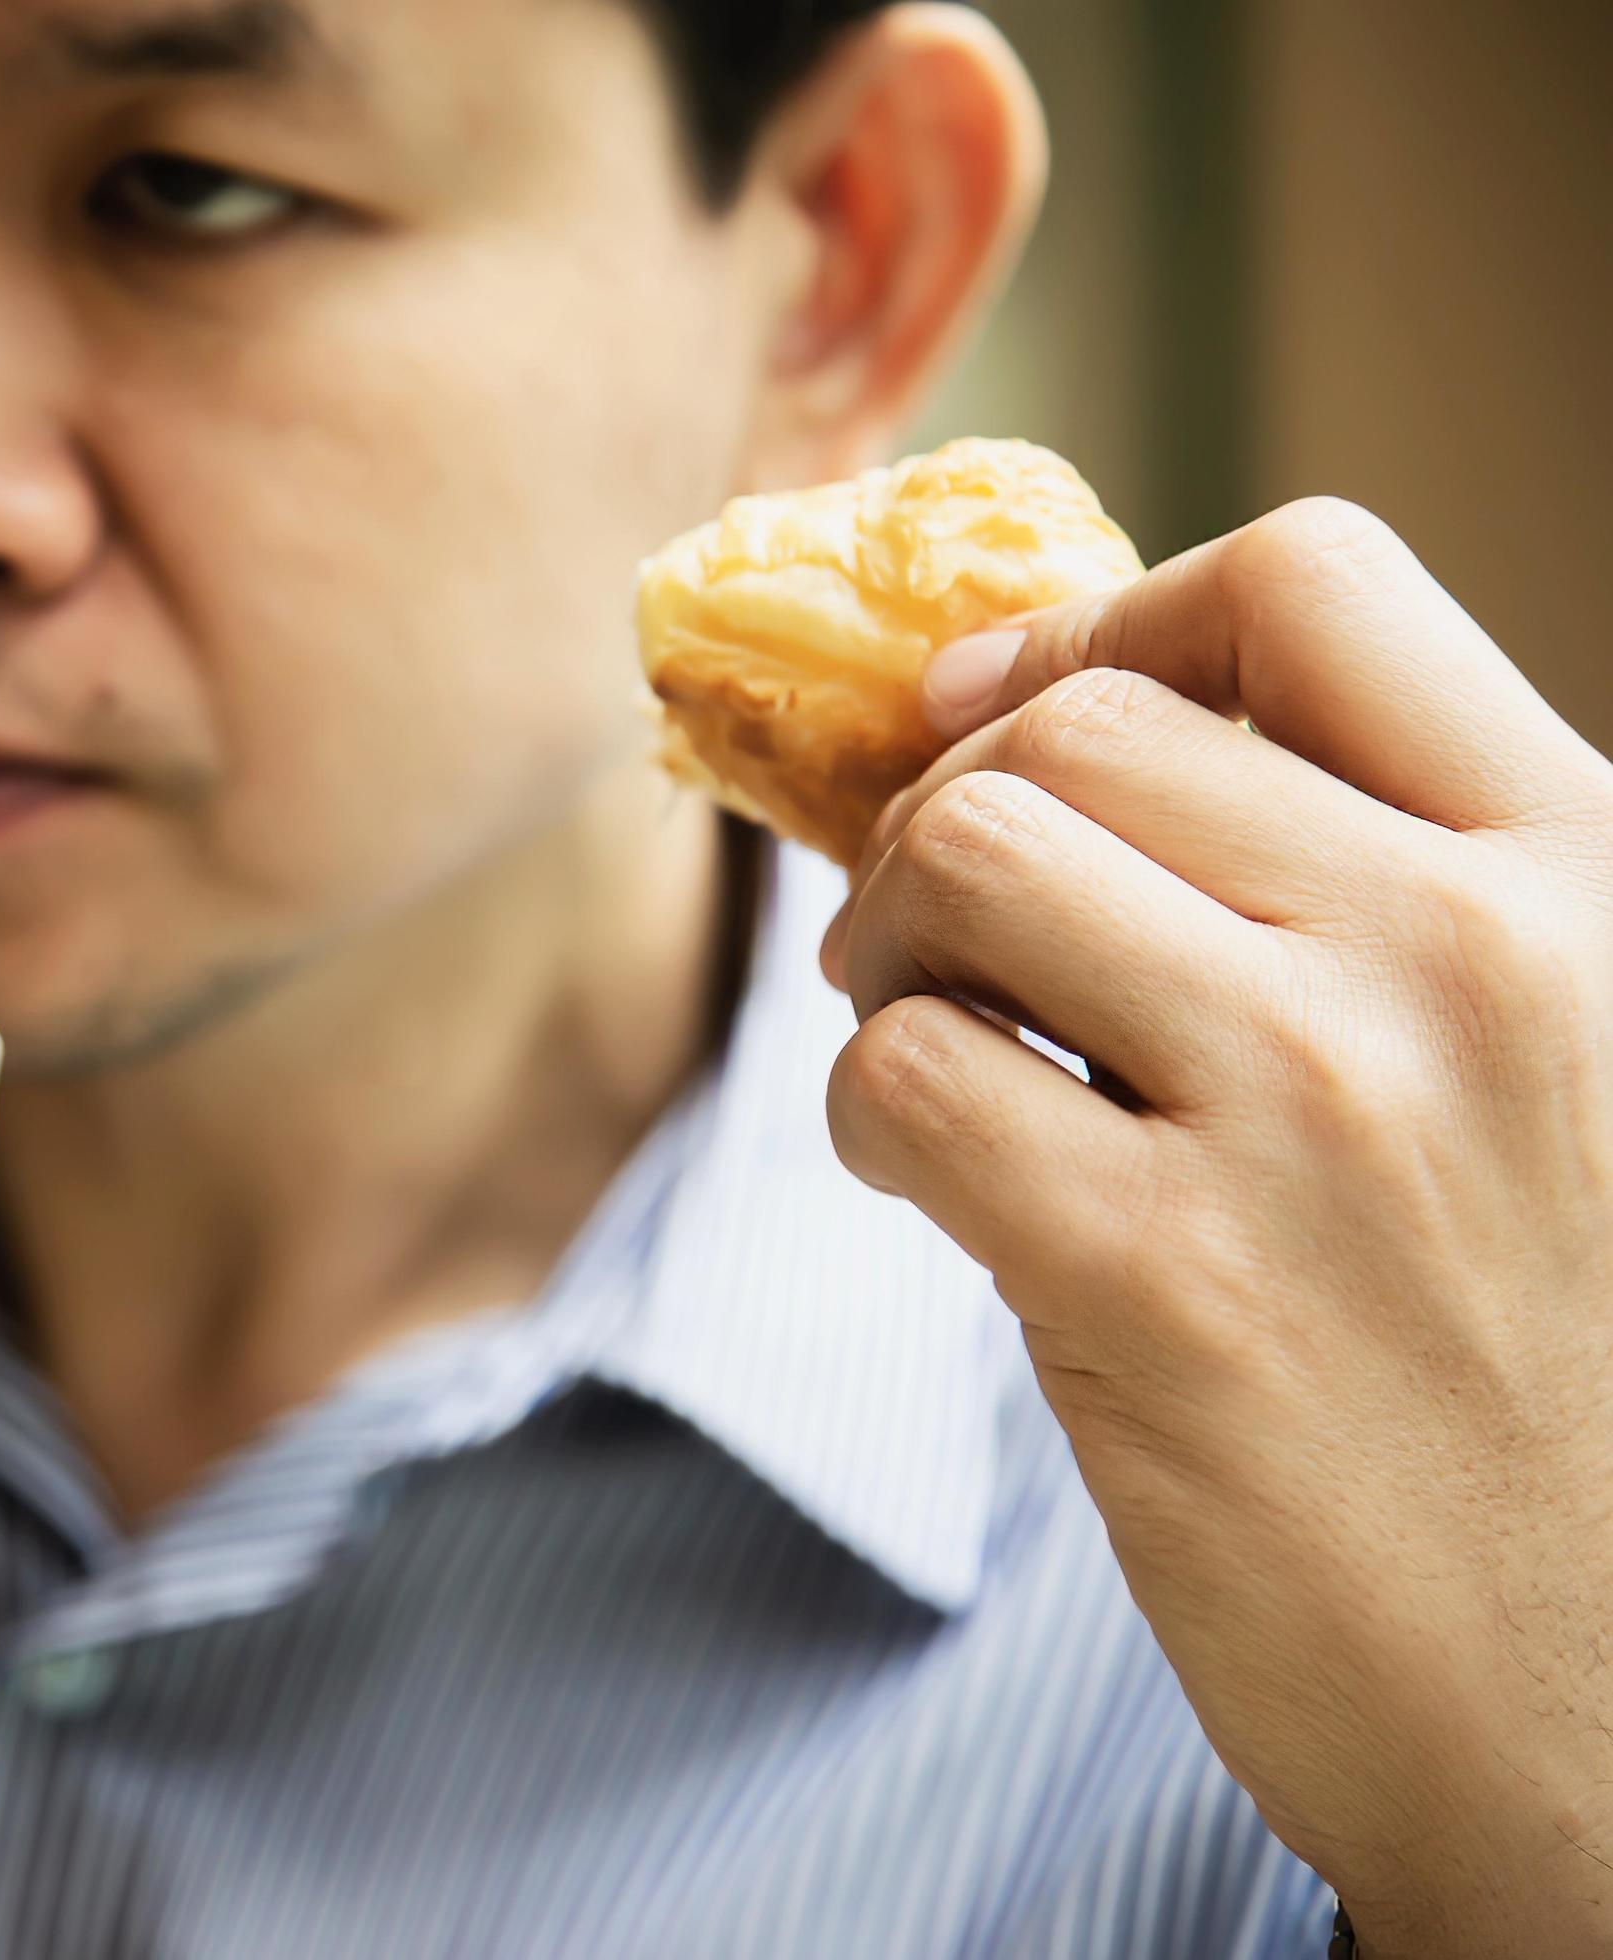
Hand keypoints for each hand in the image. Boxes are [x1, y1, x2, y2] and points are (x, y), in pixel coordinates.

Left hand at [816, 498, 1612, 1957]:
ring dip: (891, 947)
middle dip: (953, 810)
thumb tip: (1048, 740)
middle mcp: (1472, 961)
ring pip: (966, 860)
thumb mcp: (1561, 1078)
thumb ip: (1378, 907)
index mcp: (1591, 879)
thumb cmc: (1568, 1390)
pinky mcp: (1167, 1293)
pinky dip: (870, 1116)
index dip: (1105, 621)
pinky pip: (902, 1080)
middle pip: (1077, 729)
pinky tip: (937, 1186)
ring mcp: (1320, 1120)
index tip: (1007, 708)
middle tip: (939, 935)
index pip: (1312, 582)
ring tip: (930, 1041)